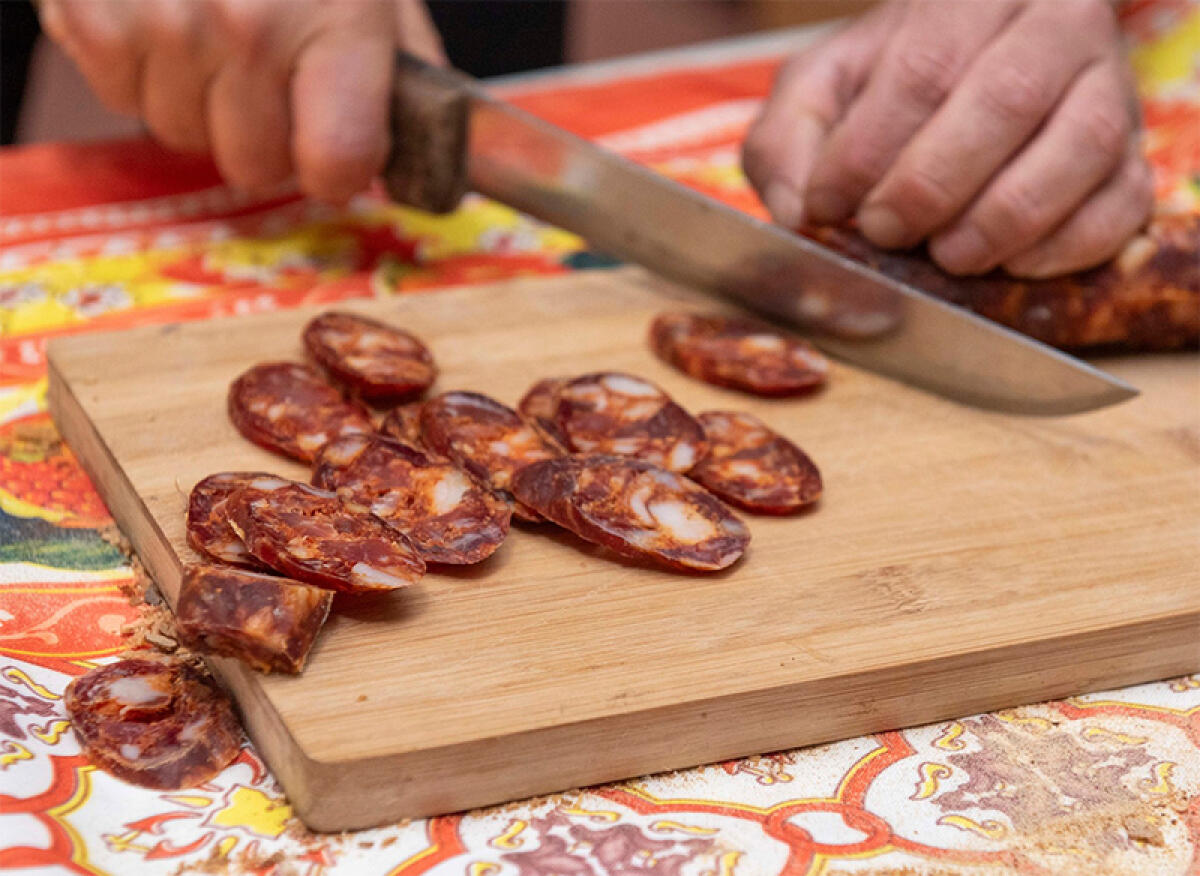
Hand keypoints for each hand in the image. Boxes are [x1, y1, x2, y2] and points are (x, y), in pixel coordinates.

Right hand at [39, 0, 443, 203]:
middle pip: (254, 164)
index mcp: (335, 22)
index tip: (335, 150)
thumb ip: (404, 70)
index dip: (338, 168)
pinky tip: (164, 14)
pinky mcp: (89, 15)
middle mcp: (246, 28)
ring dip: (201, 100)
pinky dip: (141, 68)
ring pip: (183, 134)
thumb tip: (432, 153)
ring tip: (212, 30)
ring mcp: (161, 23)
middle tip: (269, 75)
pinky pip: (122, 96)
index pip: (337, 164)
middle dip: (265, 135)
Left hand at [742, 0, 1152, 277]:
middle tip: (885, 231)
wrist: (969, 70)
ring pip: (1080, 145)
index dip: (869, 149)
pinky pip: (1125, 200)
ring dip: (1004, 217)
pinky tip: (1013, 265)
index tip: (829, 203)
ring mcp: (1107, 86)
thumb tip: (799, 212)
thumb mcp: (820, 91)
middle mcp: (1053, 24)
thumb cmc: (889, 85)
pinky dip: (1070, 244)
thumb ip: (788, 138)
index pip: (923, 68)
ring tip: (948, 257)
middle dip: (932, 183)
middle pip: (1007, 98)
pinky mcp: (1134, 153)